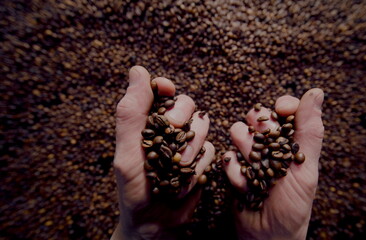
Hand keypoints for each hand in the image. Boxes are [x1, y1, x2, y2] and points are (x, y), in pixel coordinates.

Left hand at [111, 66, 213, 239]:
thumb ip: (131, 112)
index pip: (162, 90)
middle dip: (181, 123)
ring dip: (189, 151)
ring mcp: (188, 142)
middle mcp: (169, 128)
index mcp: (147, 121)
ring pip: (204, 126)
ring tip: (174, 170)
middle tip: (169, 143)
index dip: (166, 88)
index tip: (166, 90)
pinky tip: (184, 181)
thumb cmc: (135, 189)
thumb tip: (138, 70)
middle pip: (188, 104)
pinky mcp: (203, 158)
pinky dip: (198, 166)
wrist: (156, 222)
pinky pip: (212, 150)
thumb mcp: (127, 151)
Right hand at [224, 89, 323, 239]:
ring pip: (238, 132)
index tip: (281, 111)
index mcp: (293, 142)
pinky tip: (245, 187)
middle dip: (261, 132)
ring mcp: (250, 156)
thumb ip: (310, 130)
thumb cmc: (293, 205)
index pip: (285, 108)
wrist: (268, 237)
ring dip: (247, 152)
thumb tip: (315, 91)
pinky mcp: (232, 169)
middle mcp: (271, 145)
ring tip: (256, 171)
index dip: (282, 106)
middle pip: (258, 116)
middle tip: (267, 148)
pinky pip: (227, 158)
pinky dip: (236, 173)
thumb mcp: (306, 168)